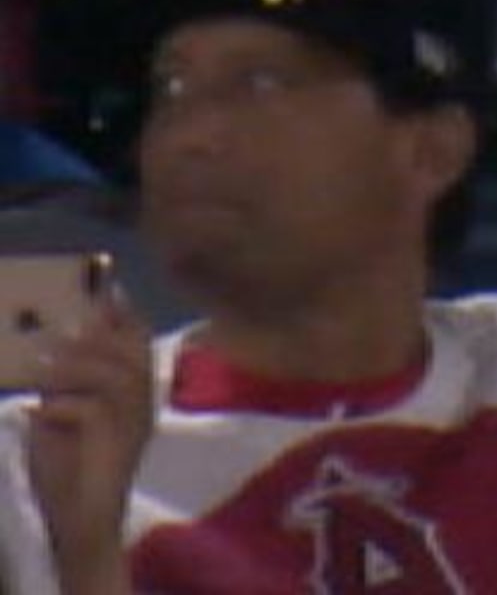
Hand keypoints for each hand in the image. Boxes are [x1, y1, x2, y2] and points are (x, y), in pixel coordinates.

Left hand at [28, 293, 152, 594]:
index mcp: (133, 395)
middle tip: (61, 328)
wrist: (80, 519)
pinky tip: (42, 410)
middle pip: (132, 353)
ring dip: (77, 366)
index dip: (125, 316)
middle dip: (98, 335)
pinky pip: (94, 409)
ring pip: (116, 375)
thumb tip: (46, 350)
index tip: (107, 290)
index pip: (139, 344)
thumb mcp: (59, 417)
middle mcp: (141, 405)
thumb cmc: (69, 470)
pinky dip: (64, 404)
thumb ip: (61, 385)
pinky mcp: (117, 444)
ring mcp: (133, 424)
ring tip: (42, 365)